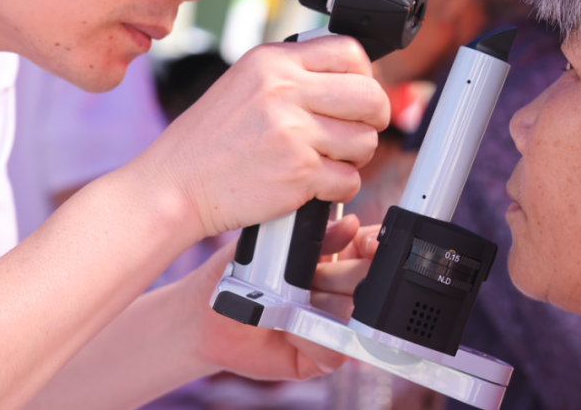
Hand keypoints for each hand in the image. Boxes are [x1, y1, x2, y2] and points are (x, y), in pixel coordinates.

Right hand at [137, 36, 389, 239]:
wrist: (174, 184)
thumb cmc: (208, 140)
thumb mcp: (244, 83)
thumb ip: (291, 73)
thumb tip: (347, 74)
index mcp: (272, 62)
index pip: (349, 52)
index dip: (365, 76)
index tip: (358, 94)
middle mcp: (283, 91)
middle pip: (370, 96)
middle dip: (374, 118)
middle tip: (360, 130)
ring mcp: (293, 132)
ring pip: (365, 141)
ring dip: (355, 156)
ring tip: (328, 158)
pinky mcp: (299, 173)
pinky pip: (350, 179)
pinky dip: (338, 187)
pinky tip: (315, 184)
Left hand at [186, 215, 380, 379]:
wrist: (208, 316)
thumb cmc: (239, 274)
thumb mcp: (272, 243)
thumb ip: (311, 235)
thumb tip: (348, 225)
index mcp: (336, 255)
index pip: (370, 247)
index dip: (372, 245)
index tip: (365, 243)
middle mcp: (340, 290)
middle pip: (367, 280)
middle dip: (338, 276)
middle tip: (309, 277)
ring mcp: (333, 324)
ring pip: (352, 315)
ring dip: (318, 307)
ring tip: (288, 301)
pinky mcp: (321, 356)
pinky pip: (334, 349)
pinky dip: (310, 338)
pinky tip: (288, 328)